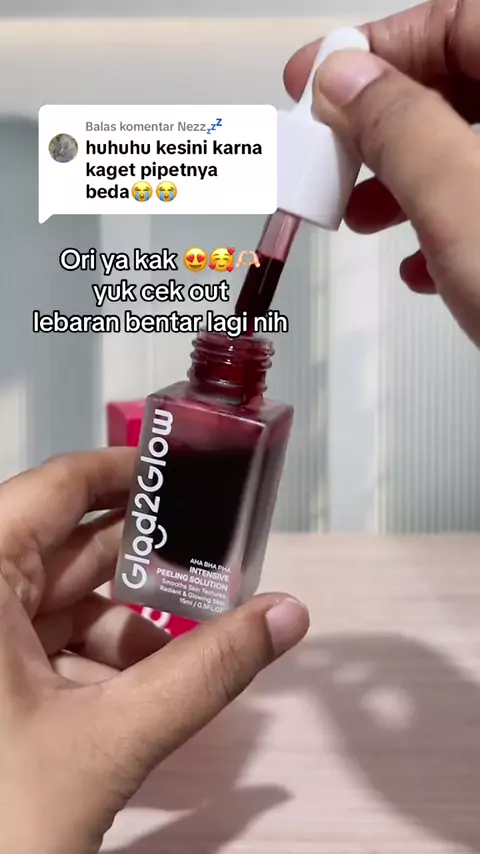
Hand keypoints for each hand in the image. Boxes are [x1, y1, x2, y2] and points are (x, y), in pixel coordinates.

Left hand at [0, 448, 307, 853]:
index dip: (124, 471)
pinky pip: (35, 644)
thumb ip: (207, 674)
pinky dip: (88, 657)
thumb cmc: (0, 818)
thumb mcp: (109, 741)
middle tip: (212, 559)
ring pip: (53, 601)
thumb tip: (290, 614)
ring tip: (186, 644)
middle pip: (63, 547)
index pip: (56, 486)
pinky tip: (134, 691)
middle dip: (141, 560)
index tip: (187, 475)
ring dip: (120, 622)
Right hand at [285, 0, 479, 344]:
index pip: (454, 21)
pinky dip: (441, 226)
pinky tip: (419, 265)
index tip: (315, 77)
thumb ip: (400, 128)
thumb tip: (345, 79)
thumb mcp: (458, 201)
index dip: (376, 43)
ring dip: (401, 181)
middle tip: (329, 152)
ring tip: (360, 218)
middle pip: (455, 87)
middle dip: (381, 124)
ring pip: (464, 150)